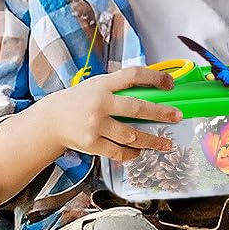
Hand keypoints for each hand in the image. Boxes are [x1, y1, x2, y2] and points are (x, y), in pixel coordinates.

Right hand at [49, 66, 178, 160]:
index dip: (154, 78)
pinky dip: (132, 153)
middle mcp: (99, 104)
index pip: (133, 75)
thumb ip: (118, 87)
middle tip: (177, 116)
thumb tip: (151, 88)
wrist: (51, 120)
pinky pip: (119, 152)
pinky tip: (140, 152)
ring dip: (151, 141)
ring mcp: (95, 125)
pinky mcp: (92, 144)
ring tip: (166, 143)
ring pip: (131, 135)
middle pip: (136, 108)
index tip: (170, 83)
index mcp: (102, 85)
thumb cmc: (79, 101)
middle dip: (160, 113)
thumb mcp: (96, 85)